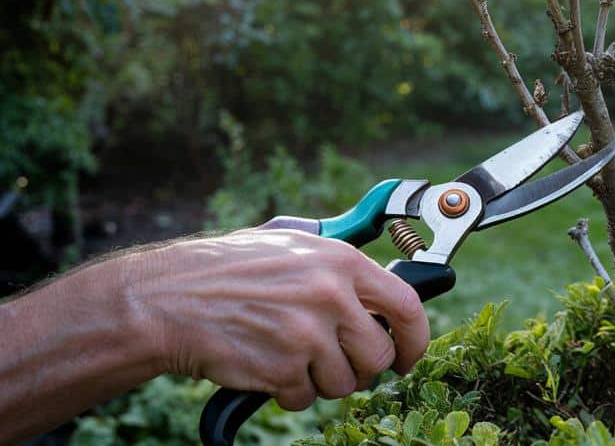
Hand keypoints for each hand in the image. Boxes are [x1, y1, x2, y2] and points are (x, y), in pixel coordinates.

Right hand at [124, 230, 429, 409]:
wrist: (167, 301)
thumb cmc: (226, 271)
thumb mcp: (290, 248)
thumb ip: (337, 270)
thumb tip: (380, 297)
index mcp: (340, 261)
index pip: (406, 304)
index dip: (416, 338)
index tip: (408, 355)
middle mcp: (330, 295)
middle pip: (379, 354)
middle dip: (362, 368)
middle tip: (337, 363)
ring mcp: (307, 334)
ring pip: (346, 382)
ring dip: (323, 380)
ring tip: (291, 357)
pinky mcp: (283, 369)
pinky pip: (307, 397)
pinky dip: (290, 392)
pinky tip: (267, 367)